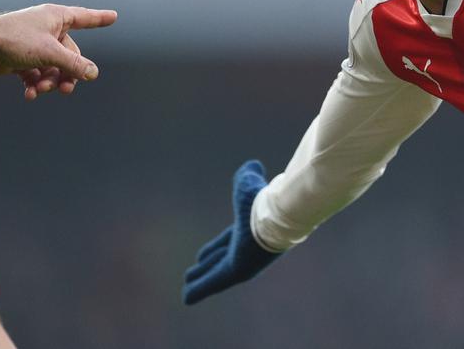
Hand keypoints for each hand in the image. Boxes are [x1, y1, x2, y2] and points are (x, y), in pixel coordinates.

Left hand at [0, 4, 116, 99]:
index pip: (84, 17)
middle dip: (66, 73)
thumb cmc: (15, 40)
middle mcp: (47, 29)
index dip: (99, 18)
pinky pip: (37, 73)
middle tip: (65, 89)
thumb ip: (73, 64)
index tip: (114, 16)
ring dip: (49, 81)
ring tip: (40, 90)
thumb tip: (93, 73)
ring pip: (53, 67)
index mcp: (56, 18)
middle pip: (69, 54)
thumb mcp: (49, 52)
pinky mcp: (22, 58)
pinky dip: (35, 84)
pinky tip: (30, 94)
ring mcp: (34, 44)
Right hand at [182, 160, 281, 304]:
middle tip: (193, 271)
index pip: (226, 242)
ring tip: (187, 288)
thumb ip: (248, 174)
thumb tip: (253, 165)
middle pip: (221, 260)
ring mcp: (241, 262)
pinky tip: (186, 298)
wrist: (278, 214)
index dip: (214, 248)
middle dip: (207, 266)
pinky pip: (213, 283)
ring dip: (201, 282)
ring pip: (216, 274)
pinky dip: (199, 290)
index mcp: (246, 231)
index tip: (200, 255)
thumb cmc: (264, 200)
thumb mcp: (249, 184)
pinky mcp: (237, 273)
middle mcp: (244, 249)